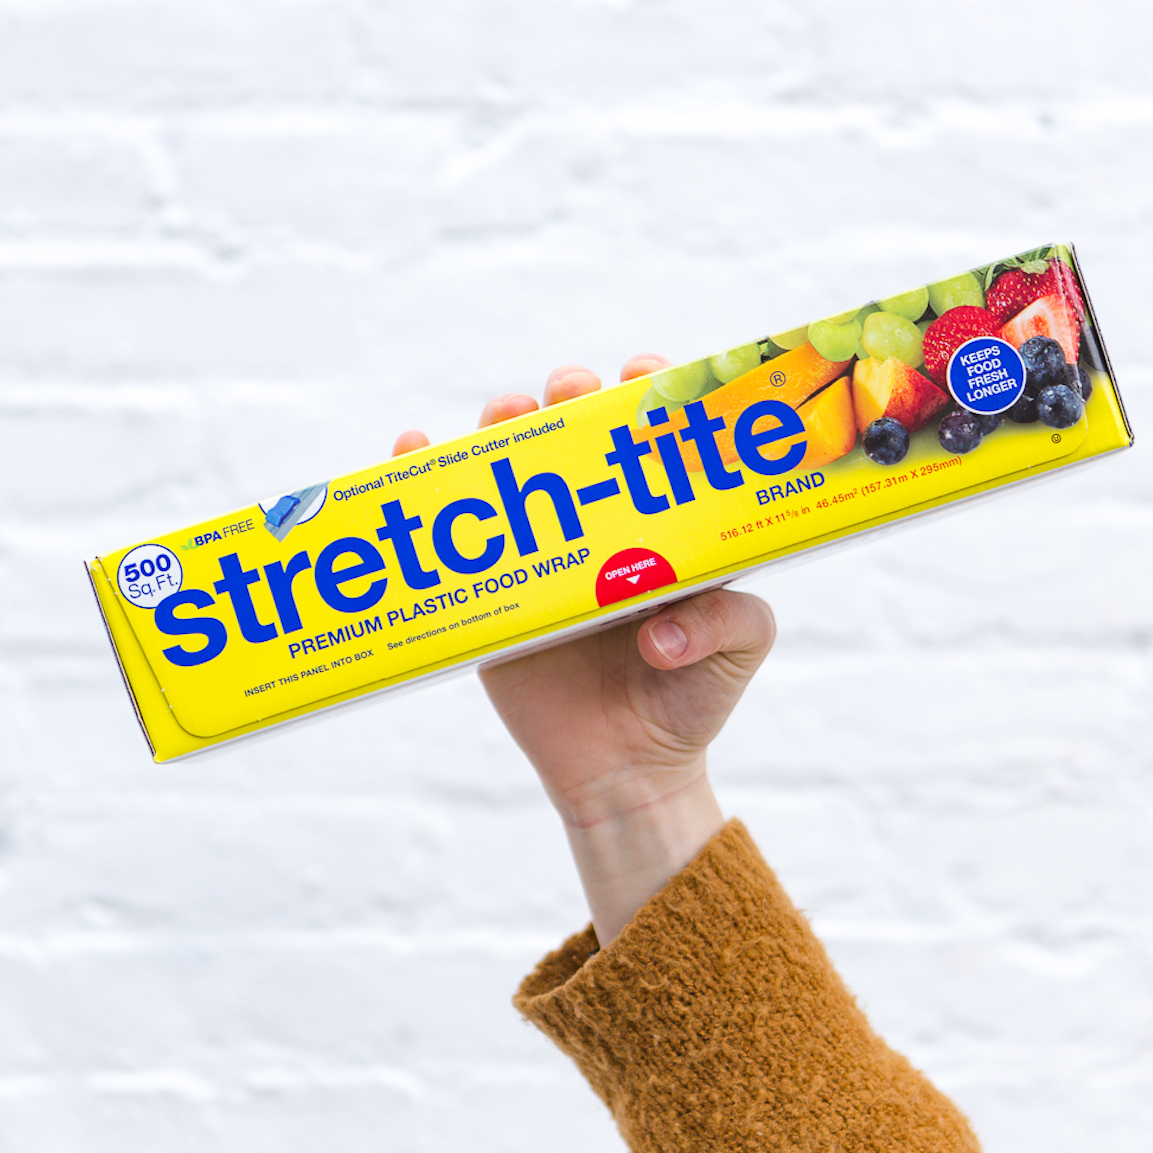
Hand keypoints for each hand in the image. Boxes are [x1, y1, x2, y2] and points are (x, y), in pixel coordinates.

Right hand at [392, 358, 776, 941]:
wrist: (625, 774)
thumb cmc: (690, 703)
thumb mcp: (736, 653)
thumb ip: (729, 624)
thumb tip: (661, 629)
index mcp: (663, 527)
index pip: (652, 442)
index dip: (648, 397)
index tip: (642, 377)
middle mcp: (600, 528)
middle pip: (577, 439)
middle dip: (572, 396)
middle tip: (571, 394)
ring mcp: (542, 555)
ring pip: (515, 469)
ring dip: (506, 424)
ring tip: (508, 414)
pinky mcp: (494, 593)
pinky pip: (456, 533)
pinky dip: (428, 481)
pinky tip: (415, 448)